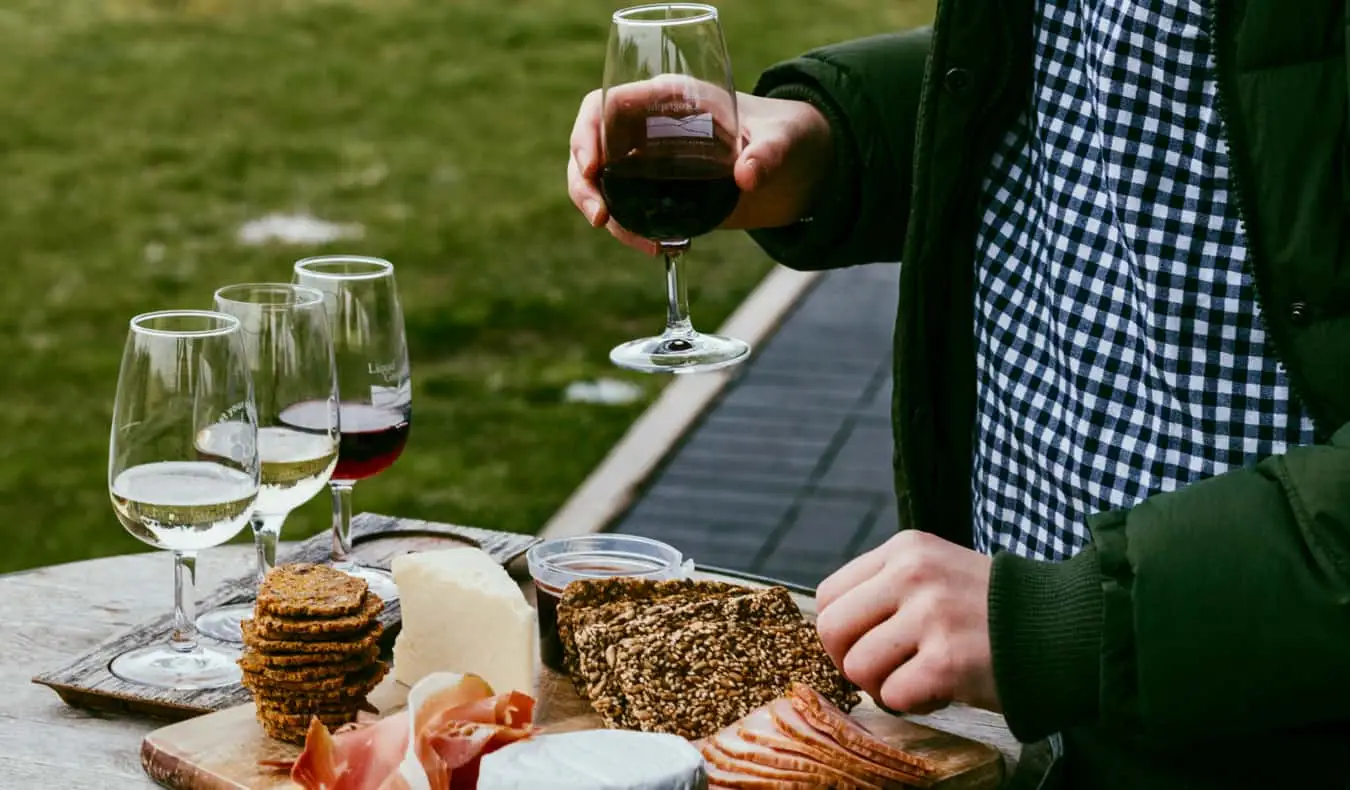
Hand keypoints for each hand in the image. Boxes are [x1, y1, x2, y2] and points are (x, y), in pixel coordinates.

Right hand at [567, 83, 834, 254]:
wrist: (798, 166)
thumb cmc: (788, 135)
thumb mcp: (783, 140)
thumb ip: (768, 153)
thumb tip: (747, 176)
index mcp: (668, 97)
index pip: (607, 105)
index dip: (589, 132)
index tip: (593, 166)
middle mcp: (650, 127)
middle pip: (592, 147)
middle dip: (584, 183)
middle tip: (598, 217)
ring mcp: (650, 161)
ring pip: (603, 182)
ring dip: (606, 214)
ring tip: (643, 244)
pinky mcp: (660, 192)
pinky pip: (626, 208)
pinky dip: (630, 230)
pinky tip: (657, 248)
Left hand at [815, 531, 999, 714]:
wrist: (1064, 628)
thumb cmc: (992, 609)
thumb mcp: (936, 571)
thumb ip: (887, 589)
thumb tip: (835, 630)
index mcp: (904, 550)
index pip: (829, 595)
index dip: (840, 632)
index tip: (864, 645)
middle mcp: (912, 574)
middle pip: (832, 631)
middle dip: (851, 662)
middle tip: (886, 671)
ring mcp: (930, 615)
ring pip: (858, 667)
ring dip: (884, 686)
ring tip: (921, 677)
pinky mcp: (947, 660)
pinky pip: (894, 696)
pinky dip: (915, 703)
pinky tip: (945, 689)